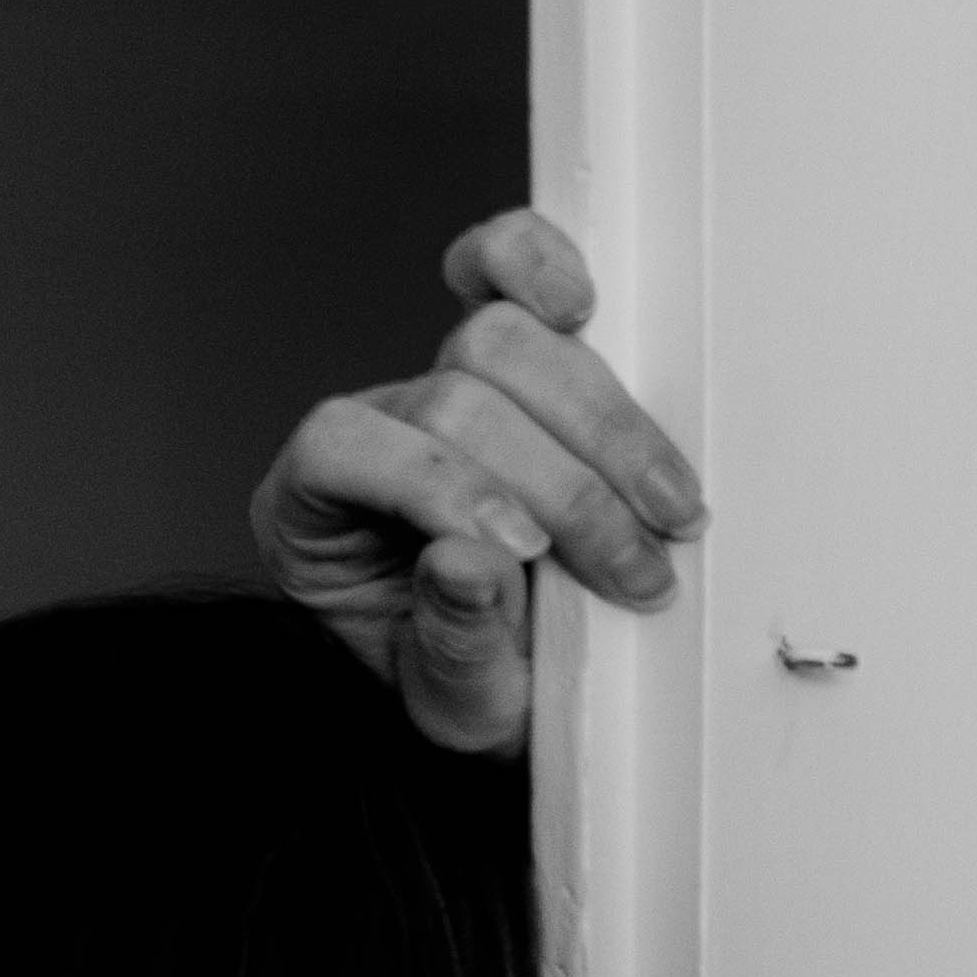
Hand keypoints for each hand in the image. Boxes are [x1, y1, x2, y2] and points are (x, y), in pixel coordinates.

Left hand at [250, 211, 703, 756]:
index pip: (344, 449)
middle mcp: (371, 433)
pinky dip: (539, 267)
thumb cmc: (470, 693)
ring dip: (604, 426)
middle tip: (634, 568)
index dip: (440, 484)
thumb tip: (466, 560)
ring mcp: (438, 384)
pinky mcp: (507, 358)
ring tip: (664, 513)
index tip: (524, 552)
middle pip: (450, 392)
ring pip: (502, 338)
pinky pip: (500, 270)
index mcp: (312, 513)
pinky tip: (586, 307)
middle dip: (560, 482)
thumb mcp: (456, 708)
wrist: (519, 686)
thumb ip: (452, 645)